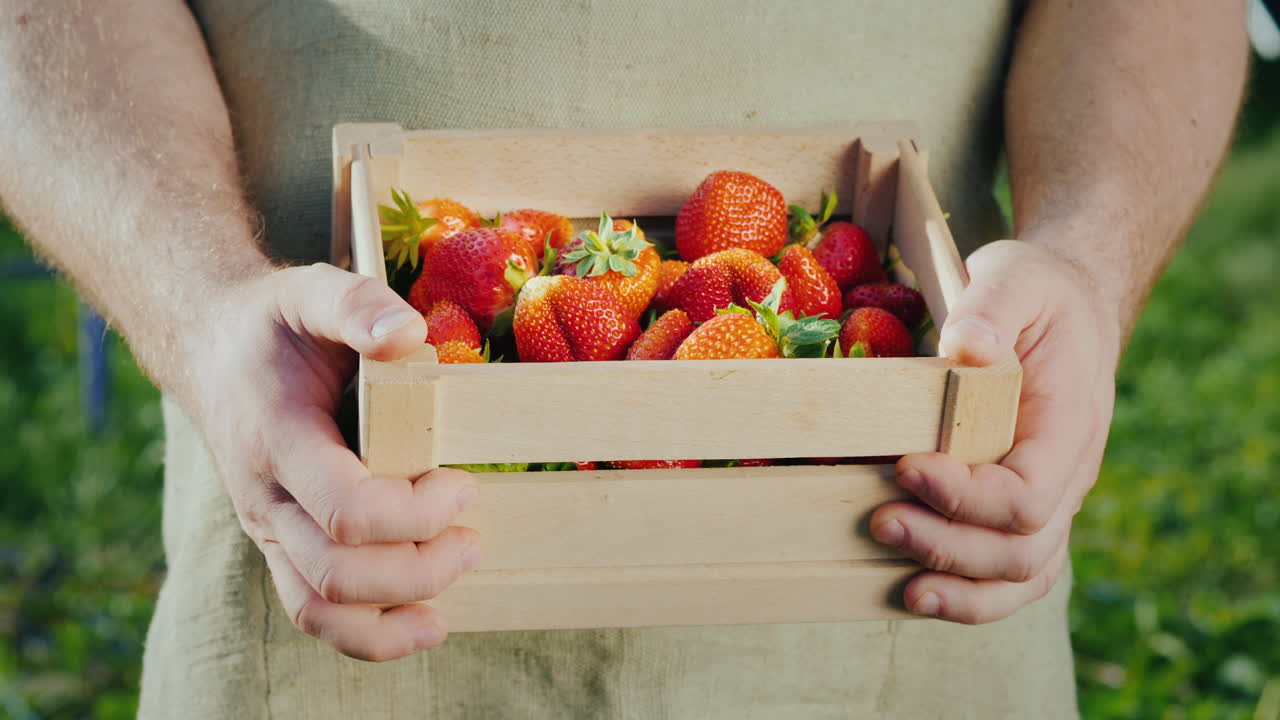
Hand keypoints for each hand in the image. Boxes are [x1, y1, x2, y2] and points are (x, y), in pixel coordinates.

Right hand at [187, 263, 480, 659]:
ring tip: (454, 585)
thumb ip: (357, 306)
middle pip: (338, 573)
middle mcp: (266, 498)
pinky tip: (424, 620)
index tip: (463, 482)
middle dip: (420, 566)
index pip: (346, 510)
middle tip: (472, 534)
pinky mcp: (282, 545)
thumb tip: (409, 335)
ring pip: (320, 611)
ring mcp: (269, 529)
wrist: (212, 350)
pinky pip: (315, 612)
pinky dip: (370, 633)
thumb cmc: (273, 325)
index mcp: (278, 440)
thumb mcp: (311, 291)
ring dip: (396, 614)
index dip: (415, 512)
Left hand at [870, 238, 1120, 622]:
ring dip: (960, 590)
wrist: (1066, 305)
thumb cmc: (1038, 292)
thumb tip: (967, 348)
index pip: (1030, 494)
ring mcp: (1047, 500)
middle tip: (880, 521)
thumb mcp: (1016, 276)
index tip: (907, 467)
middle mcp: (1066, 476)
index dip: (968, 497)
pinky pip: (1007, 573)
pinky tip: (913, 592)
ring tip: (901, 588)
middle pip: (1024, 550)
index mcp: (1069, 427)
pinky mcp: (1017, 509)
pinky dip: (967, 594)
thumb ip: (991, 308)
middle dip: (949, 548)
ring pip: (1022, 577)